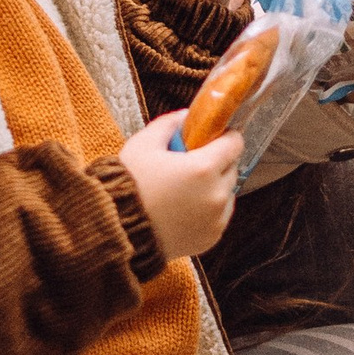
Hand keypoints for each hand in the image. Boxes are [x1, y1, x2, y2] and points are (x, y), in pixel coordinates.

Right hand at [117, 111, 243, 259]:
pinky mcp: (211, 238)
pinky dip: (209, 210)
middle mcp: (216, 194)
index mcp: (203, 168)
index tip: (213, 137)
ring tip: (187, 188)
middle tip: (192, 163)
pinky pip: (219, 216)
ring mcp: (215, 219)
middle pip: (232, 168)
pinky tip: (186, 207)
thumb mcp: (143, 144)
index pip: (235, 143)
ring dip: (215, 187)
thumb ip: (168, 125)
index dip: (225, 136)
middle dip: (217, 162)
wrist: (118, 230)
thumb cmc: (129, 185)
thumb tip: (186, 117)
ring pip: (228, 193)